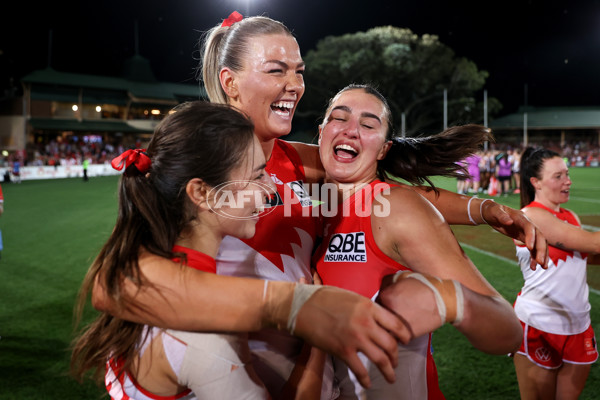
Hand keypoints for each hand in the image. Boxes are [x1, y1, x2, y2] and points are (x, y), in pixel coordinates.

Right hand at [293, 286, 408, 388]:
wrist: (303, 307)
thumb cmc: (324, 298)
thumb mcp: (352, 296)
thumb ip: (366, 308)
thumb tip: (376, 317)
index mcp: (370, 307)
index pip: (396, 324)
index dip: (404, 335)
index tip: (405, 341)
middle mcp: (367, 323)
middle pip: (390, 345)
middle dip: (395, 356)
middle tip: (395, 362)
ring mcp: (356, 338)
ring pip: (381, 359)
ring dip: (388, 371)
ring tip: (391, 377)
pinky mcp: (343, 351)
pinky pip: (360, 370)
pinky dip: (366, 379)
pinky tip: (368, 383)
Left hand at [376, 272, 449, 339]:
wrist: (445, 301)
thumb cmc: (426, 286)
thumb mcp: (405, 276)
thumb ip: (389, 282)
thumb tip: (382, 287)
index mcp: (386, 296)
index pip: (374, 303)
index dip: (380, 304)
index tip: (386, 305)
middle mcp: (388, 311)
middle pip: (377, 317)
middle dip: (382, 316)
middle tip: (391, 315)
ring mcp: (397, 324)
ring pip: (385, 329)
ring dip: (388, 328)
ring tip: (395, 324)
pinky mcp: (407, 335)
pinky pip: (396, 337)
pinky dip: (398, 335)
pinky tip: (404, 330)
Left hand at [483, 201, 548, 269]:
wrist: (492, 213)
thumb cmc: (492, 211)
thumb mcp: (494, 211)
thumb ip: (501, 216)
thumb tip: (509, 222)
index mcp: (521, 217)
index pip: (529, 227)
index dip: (531, 237)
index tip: (529, 248)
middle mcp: (528, 225)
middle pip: (539, 237)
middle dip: (541, 249)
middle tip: (540, 262)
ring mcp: (528, 232)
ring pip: (539, 244)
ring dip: (542, 255)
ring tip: (543, 267)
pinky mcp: (525, 238)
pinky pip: (533, 249)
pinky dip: (534, 257)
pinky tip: (533, 267)